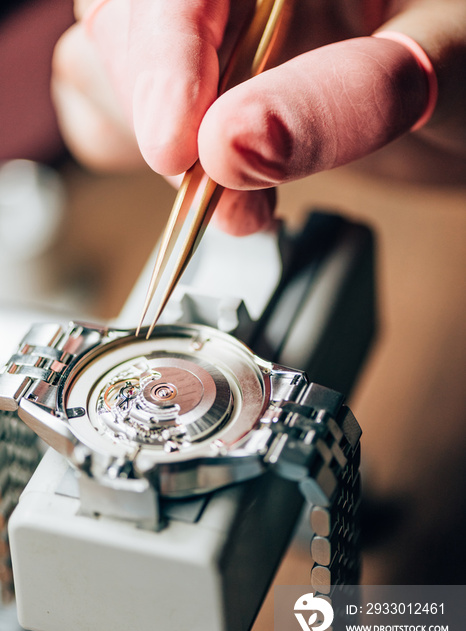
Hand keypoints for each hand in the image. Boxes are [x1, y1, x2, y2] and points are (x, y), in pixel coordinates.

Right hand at [52, 0, 465, 234]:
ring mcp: (212, 26)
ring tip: (242, 201)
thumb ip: (349, 96)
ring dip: (159, 149)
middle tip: (216, 189)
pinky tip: (215, 183)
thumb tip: (235, 147)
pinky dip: (151, 158)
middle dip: (154, 108)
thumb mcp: (447, 59)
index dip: (162, 50)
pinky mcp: (199, 77)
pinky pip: (118, 104)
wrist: (464, 103)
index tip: (178, 146)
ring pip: (107, 63)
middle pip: (123, 14)